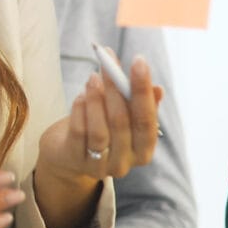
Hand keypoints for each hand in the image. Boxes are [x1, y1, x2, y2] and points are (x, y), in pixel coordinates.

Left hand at [37, 55, 162, 183]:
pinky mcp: (76, 161)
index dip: (143, 91)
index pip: (147, 120)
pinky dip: (79, 110)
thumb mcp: (123, 115)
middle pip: (122, 123)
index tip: (139, 61)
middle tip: (109, 62)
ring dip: (96, 99)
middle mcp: (125, 162)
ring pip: (99, 130)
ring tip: (93, 77)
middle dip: (115, 89)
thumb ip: (139, 103)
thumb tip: (158, 90)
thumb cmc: (103, 128)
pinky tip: (80, 95)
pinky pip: (79, 133)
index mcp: (143, 150)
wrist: (69, 154)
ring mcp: (99, 165)